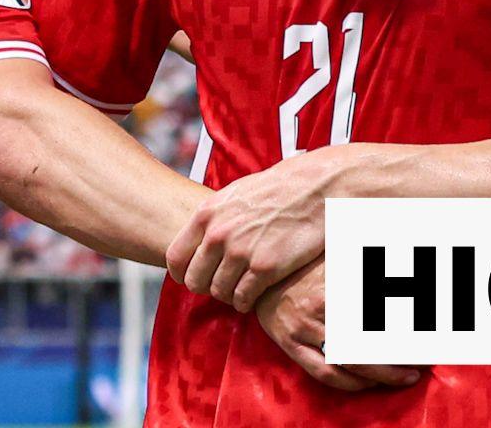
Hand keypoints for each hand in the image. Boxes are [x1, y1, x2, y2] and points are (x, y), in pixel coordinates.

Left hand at [169, 149, 348, 310]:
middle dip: (206, 287)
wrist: (315, 188)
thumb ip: (214, 218)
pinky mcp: (265, 267)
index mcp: (207, 214)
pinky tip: (253, 295)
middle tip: (221, 286)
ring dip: (228, 295)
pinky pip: (243, 298)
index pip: (175, 257)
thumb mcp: (235, 195)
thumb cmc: (278, 189)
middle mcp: (219, 234)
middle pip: (195, 280)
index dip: (182, 274)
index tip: (193, 278)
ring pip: (218, 292)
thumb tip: (200, 239)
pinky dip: (245, 302)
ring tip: (239, 290)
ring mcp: (241, 252)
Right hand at [255, 259, 421, 390]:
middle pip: (368, 346)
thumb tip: (402, 250)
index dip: (407, 333)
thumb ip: (367, 257)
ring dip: (381, 375)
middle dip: (400, 359)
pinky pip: (324, 373)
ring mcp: (304, 330)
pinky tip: (369, 382)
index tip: (427, 340)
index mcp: (336, 286)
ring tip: (405, 376)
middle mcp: (320, 311)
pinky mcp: (291, 345)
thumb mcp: (341, 253)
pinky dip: (350, 382)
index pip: (379, 318)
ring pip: (349, 364)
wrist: (263, 269)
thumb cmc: (309, 261)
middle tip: (423, 363)